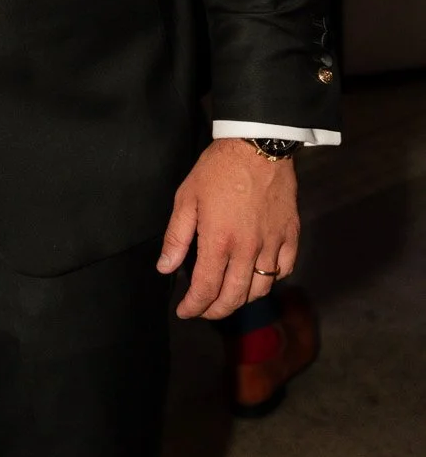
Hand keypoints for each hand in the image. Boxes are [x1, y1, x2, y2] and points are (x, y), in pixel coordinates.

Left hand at [158, 139, 299, 319]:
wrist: (257, 145)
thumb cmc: (217, 169)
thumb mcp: (186, 198)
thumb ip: (176, 237)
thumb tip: (165, 267)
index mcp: (219, 241)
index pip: (206, 289)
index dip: (194, 306)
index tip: (185, 311)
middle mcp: (248, 249)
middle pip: (234, 297)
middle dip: (216, 311)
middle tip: (203, 310)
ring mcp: (272, 244)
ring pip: (261, 289)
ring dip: (243, 299)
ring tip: (228, 296)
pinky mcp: (290, 235)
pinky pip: (284, 269)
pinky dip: (271, 280)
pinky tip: (259, 275)